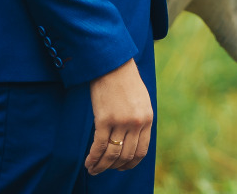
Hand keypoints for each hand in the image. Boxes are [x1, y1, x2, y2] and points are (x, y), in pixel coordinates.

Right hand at [85, 59, 152, 173]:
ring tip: (94, 170)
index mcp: (147, 118)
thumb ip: (139, 120)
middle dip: (115, 167)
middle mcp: (136, 122)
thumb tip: (132, 141)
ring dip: (102, 166)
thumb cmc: (125, 81)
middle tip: (105, 169)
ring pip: (112, 154)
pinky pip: (99, 146)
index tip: (122, 167)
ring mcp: (120, 121)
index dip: (130, 163)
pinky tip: (89, 163)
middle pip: (126, 155)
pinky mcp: (104, 119)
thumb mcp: (141, 101)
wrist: (112, 64)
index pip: (141, 151)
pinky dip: (93, 158)